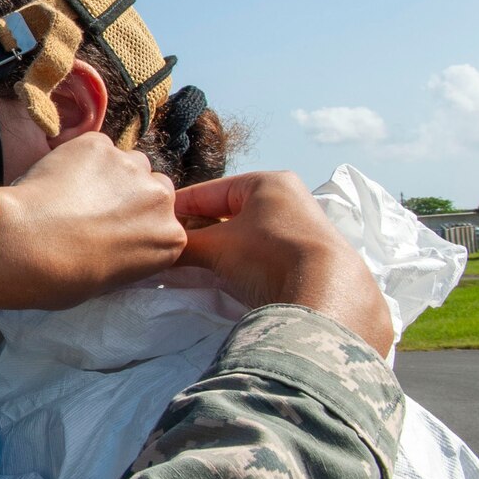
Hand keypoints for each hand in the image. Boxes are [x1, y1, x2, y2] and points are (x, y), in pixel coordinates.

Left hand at [0, 133, 185, 309]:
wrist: (30, 247)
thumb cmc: (64, 278)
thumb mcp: (110, 279)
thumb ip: (128, 252)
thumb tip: (113, 242)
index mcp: (169, 239)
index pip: (165, 221)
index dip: (138, 222)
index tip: (116, 227)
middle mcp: (160, 200)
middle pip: (154, 185)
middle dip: (131, 193)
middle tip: (96, 207)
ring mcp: (130, 167)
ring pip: (127, 161)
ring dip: (109, 173)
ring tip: (74, 191)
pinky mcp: (98, 146)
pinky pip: (94, 146)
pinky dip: (78, 157)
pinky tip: (57, 178)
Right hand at [175, 171, 394, 355]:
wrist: (327, 297)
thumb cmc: (268, 256)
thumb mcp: (215, 248)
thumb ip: (181, 245)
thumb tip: (154, 253)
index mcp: (266, 182)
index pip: (205, 192)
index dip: (175, 210)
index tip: (151, 226)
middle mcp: (287, 198)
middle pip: (225, 214)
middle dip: (197, 232)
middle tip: (168, 249)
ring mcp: (300, 228)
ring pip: (243, 235)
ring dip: (218, 250)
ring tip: (191, 266)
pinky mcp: (308, 257)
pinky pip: (261, 253)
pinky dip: (240, 262)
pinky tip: (224, 277)